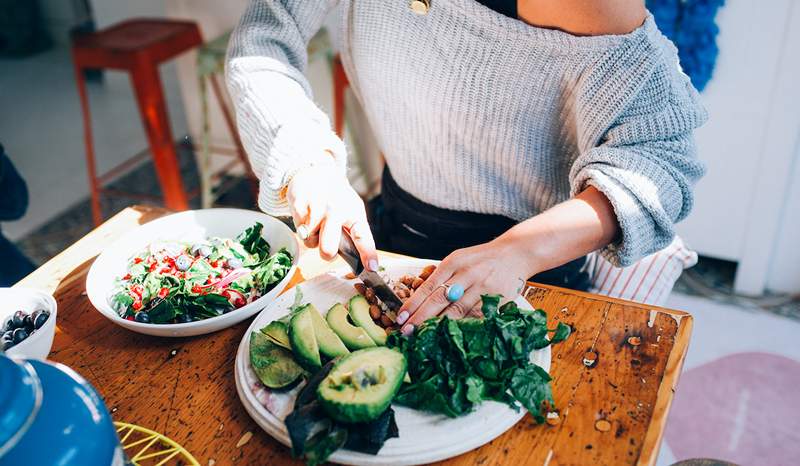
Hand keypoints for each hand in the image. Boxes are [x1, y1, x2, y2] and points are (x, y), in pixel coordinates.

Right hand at [286, 161, 377, 269]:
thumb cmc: (335, 198)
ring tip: (317, 222)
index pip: (363, 236)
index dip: (368, 253)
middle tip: (328, 246)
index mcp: (354, 212)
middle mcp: (337, 210)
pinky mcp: (299, 205)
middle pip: (328, 248)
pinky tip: (307, 214)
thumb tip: (358, 261)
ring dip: (313, 237)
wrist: (314, 171)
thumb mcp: (351, 210)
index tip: (372, 267)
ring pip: (311, 242)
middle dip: (327, 253)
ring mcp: (317, 207)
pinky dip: (302, 226)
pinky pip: (299, 229)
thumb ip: (353, 232)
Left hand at [395, 236, 534, 334]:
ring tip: (425, 337)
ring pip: (458, 311)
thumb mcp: (459, 259)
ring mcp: (483, 287)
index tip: (401, 318)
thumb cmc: (482, 259)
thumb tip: (419, 301)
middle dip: (421, 318)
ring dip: (439, 326)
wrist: (515, 254)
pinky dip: (463, 327)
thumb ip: (442, 276)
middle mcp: (468, 274)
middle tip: (407, 332)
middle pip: (440, 300)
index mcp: (454, 262)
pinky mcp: (497, 299)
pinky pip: (477, 317)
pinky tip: (451, 336)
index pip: (429, 286)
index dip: (413, 303)